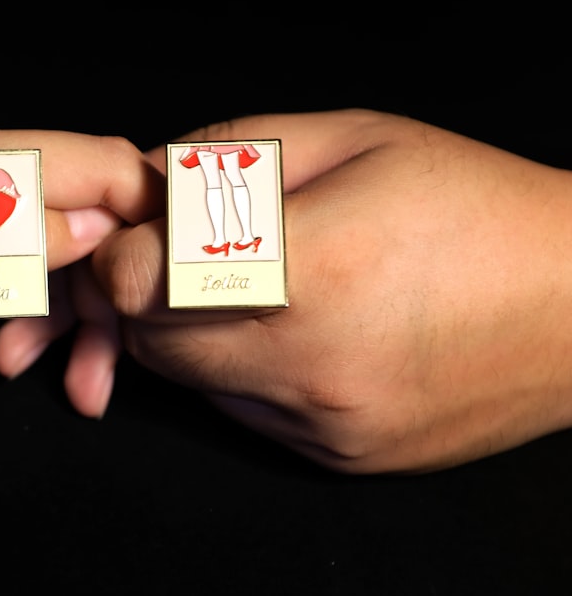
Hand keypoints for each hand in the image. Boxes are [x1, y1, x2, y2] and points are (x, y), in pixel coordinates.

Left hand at [0, 125, 158, 425]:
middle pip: (75, 207)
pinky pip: (4, 266)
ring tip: (72, 384)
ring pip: (44, 245)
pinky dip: (25, 311)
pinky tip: (17, 358)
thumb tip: (102, 228)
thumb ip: (11, 248)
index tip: (183, 276)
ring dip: (69, 311)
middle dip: (109, 283)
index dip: (149, 211)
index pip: (87, 159)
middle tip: (114, 365)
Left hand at [3, 108, 571, 472]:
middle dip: (150, 298)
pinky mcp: (340, 457)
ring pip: (191, 384)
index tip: (148, 235)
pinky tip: (298, 337)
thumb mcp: (350, 138)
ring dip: (193, 337)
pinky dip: (242, 375)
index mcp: (315, 267)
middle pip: (152, 341)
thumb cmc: (469, 205)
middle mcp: (313, 362)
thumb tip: (145, 188)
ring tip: (261, 292)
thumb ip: (228, 157)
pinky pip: (243, 415)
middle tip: (194, 258)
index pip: (142, 282)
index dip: (125, 254)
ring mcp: (326, 422)